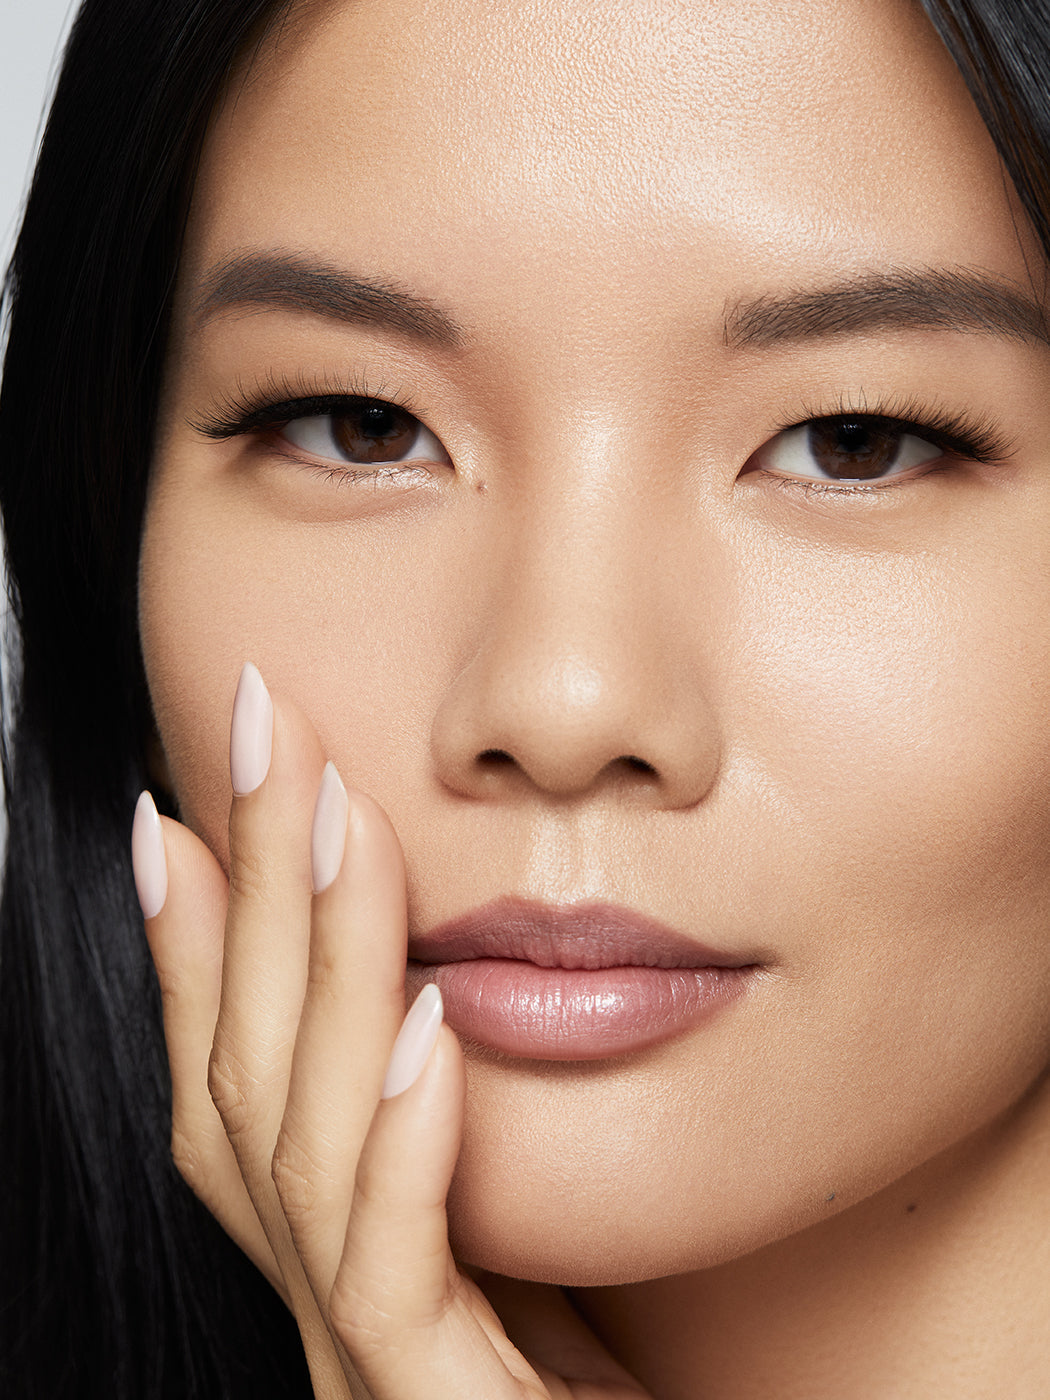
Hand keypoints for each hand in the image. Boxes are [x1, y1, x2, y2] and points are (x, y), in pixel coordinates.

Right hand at [133, 663, 650, 1398]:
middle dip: (248, 890)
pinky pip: (397, 1278)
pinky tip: (421, 1026)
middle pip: (249, 1077)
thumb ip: (442, 1153)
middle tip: (260, 730)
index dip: (188, 948)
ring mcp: (369, 1368)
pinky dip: (401, 1143)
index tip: (173, 813)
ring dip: (323, 968)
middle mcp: (323, 1308)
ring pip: (302, 1149)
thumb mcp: (502, 1250)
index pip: (232, 1083)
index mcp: (335, 1258)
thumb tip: (421, 1009)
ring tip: (342, 820)